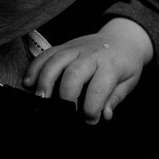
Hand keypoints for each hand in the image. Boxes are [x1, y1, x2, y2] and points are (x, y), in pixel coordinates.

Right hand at [23, 18, 151, 122]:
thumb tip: (105, 115)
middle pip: (74, 73)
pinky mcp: (64, 45)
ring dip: (45, 81)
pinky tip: (28, 82)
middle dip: (66, 95)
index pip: (99, 88)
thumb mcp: (129, 81)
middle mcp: (92, 54)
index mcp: (112, 65)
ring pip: (56, 61)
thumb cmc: (125, 63)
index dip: (92, 108)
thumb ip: (115, 98)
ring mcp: (76, 48)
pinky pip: (46, 54)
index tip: (90, 120)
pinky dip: (35, 67)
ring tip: (40, 99)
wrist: (123, 38)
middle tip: (63, 113)